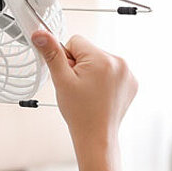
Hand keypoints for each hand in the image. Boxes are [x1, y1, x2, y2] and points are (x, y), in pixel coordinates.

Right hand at [31, 30, 137, 151]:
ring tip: (89, 93)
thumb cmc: (80, 113)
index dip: (67, 59)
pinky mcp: (131, 82)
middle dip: (80, 66)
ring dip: (92, 72)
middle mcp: (119, 62)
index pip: (76, 41)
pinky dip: (105, 80)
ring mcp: (128, 73)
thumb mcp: (61, 81)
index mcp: (102, 59)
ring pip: (100, 61)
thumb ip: (52, 54)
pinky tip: (100, 95)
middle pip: (89, 51)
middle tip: (79, 88)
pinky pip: (112, 71)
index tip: (70, 77)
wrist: (97, 137)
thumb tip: (40, 34)